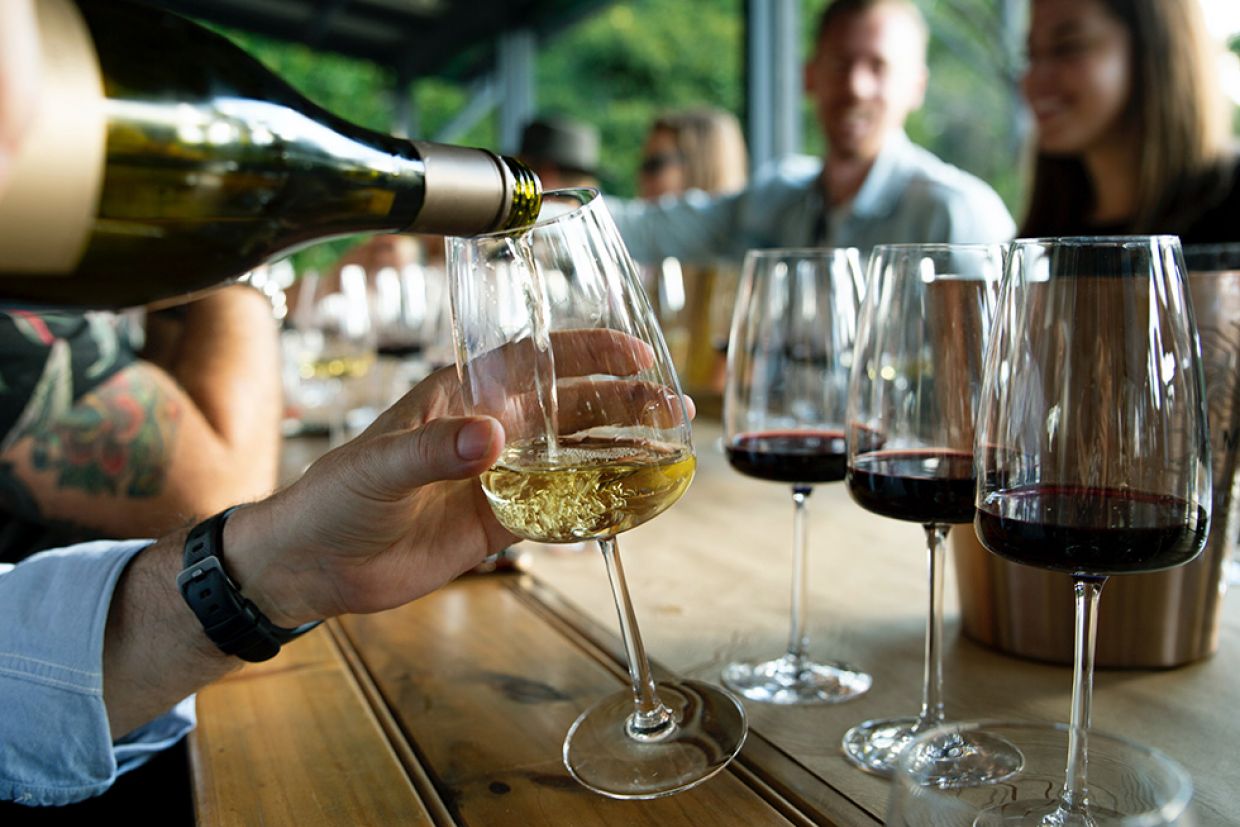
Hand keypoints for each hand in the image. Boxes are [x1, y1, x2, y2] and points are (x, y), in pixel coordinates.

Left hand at [225, 328, 671, 626]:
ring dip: (622, 448)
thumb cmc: (336, 497)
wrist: (318, 564)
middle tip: (673, 407)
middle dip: (624, 402)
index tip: (636, 354)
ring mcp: (500, 475)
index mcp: (463, 394)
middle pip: (571, 405)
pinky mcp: (501, 520)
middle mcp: (491, 427)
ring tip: (670, 448)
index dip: (588, 352)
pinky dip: (599, 503)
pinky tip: (635, 501)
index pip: (536, 358)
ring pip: (575, 453)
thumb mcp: (378, 466)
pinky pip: (561, 507)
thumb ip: (434, 449)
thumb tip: (492, 438)